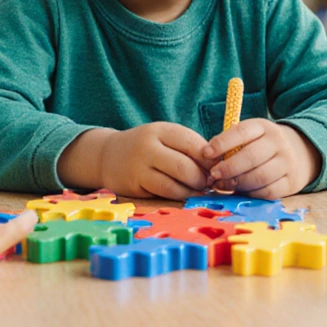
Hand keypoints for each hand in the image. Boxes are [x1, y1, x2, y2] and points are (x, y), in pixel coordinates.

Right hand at [83, 123, 216, 199]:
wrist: (107, 156)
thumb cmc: (146, 147)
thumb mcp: (164, 138)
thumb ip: (188, 147)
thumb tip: (218, 166)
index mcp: (160, 130)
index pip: (193, 144)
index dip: (209, 158)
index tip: (217, 166)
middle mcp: (148, 147)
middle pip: (184, 166)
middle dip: (202, 178)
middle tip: (208, 182)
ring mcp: (139, 167)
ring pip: (175, 184)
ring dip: (192, 190)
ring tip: (198, 189)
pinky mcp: (134, 185)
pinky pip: (164, 194)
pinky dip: (179, 195)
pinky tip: (184, 193)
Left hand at [203, 120, 322, 198]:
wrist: (299, 152)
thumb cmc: (262, 145)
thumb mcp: (250, 135)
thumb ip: (231, 144)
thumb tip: (207, 159)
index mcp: (263, 127)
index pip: (241, 132)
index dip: (221, 143)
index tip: (206, 153)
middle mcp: (278, 143)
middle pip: (250, 157)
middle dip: (228, 168)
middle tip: (213, 175)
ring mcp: (287, 163)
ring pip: (259, 176)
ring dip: (237, 183)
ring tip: (222, 185)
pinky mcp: (292, 182)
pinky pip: (268, 191)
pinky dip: (251, 193)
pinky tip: (240, 191)